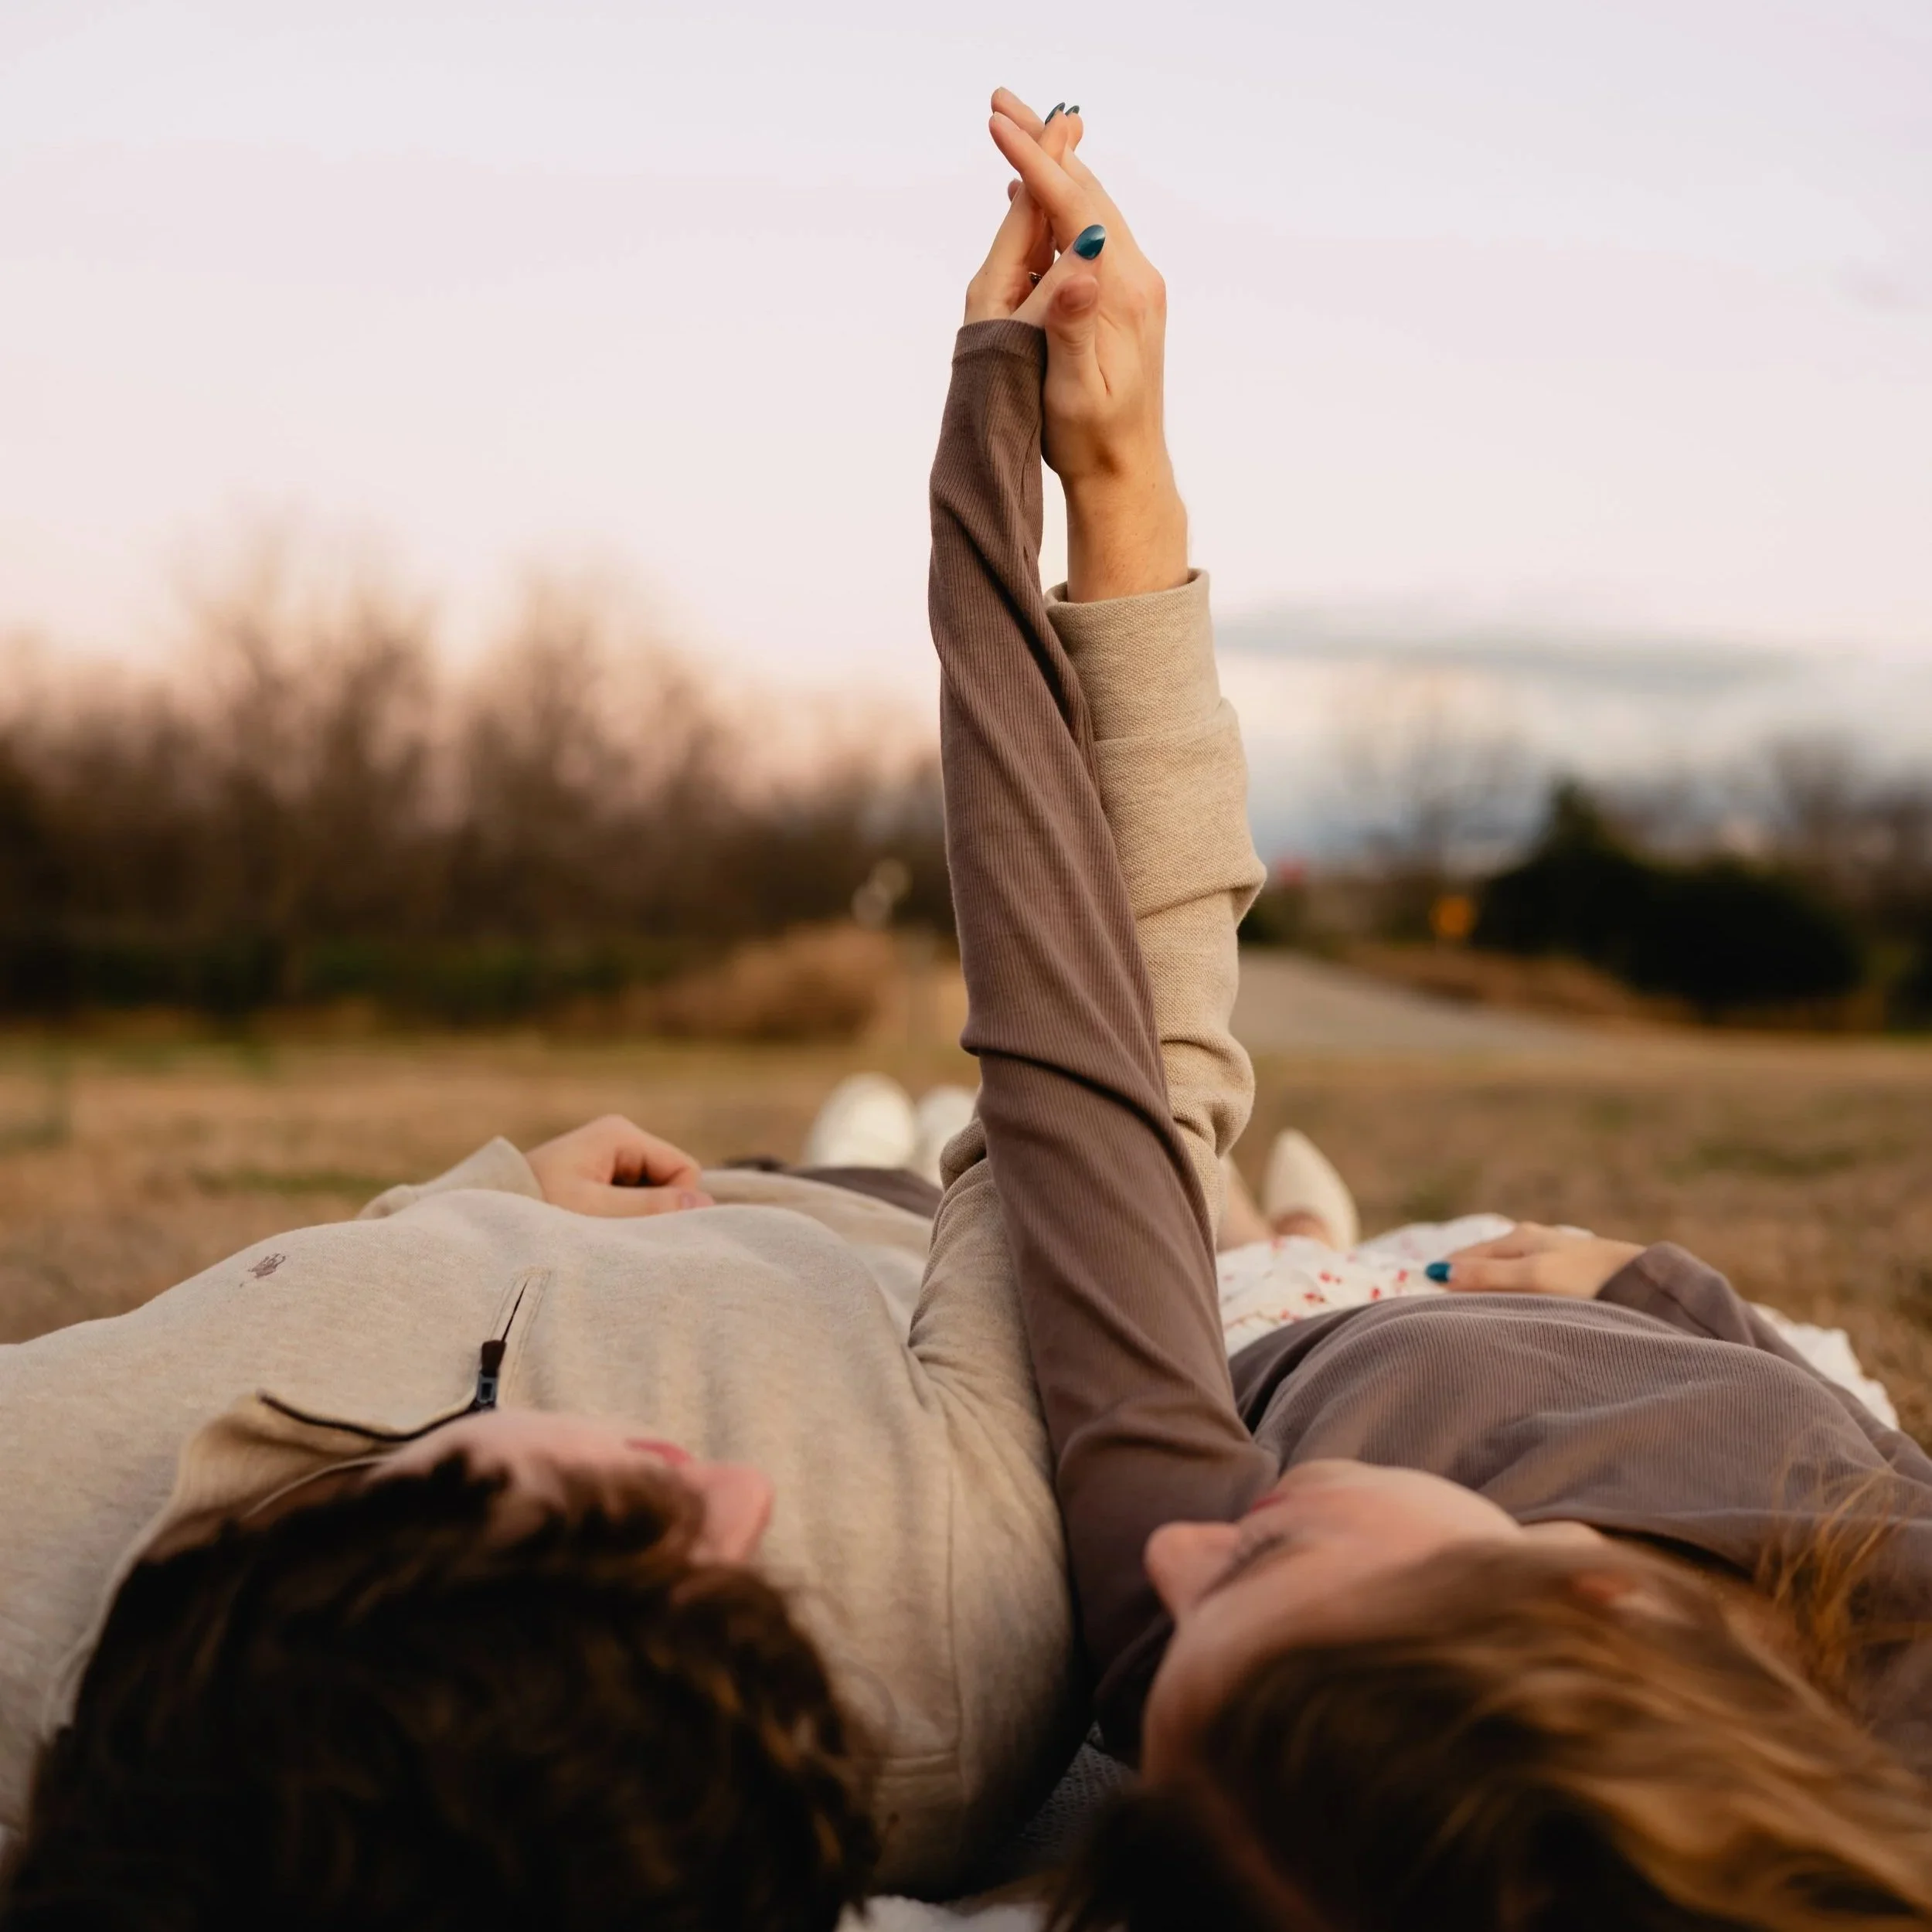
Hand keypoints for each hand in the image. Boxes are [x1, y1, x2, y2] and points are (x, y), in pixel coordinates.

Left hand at [525, 1115, 714, 1218]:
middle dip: (651, 1212)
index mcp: (620, 1134)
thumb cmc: (536, 1210)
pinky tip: (593, 1231)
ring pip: (650, 1194)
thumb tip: (705, 1205)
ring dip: (633, 1219)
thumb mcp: (595, 1213)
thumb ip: (651, 1209)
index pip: (683, 1170)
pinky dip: (618, 1220)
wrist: (485, 1223)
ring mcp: (606, 1156)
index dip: (675, 1205)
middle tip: (616, 1236)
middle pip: (669, 1182)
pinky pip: (629, 1200)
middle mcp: (617, 1138)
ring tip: (598, 1234)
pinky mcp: (595, 1176)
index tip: (642, 1232)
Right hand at [964, 89, 1186, 601]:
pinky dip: (1060, 202)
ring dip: (1051, 166)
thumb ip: (1073, 322)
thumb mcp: (1076, 387)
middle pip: (1086, 190)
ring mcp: (1133, 285)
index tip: (997, 125)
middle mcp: (1135, 278)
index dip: (1035, 161)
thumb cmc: (1092, 439)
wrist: (1125, 470)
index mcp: (1121, 292)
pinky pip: (1089, 232)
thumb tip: (1079, 262)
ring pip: (1089, 206)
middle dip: (1042, 143)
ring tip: (1012, 129)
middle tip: (999, 101)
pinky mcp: (1124, 298)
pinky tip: (1035, 196)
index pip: (1074, 206)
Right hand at [1436, 1222, 1644, 1298]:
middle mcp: (1530, 1243)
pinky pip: (1523, 1288)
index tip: (1422, 1305)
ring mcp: (1549, 1259)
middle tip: (1443, 1318)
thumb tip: (1439, 1273)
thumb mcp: (1533, 1277)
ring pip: (1502, 1277)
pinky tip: (1512, 1318)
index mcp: (1517, 1237)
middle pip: (1482, 1265)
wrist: (1648, 1284)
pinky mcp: (1567, 1278)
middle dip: (1462, 1287)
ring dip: (1486, 1296)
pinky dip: (1509, 1301)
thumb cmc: (1589, 1280)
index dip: (1443, 1278)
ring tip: (1474, 1322)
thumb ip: (1487, 1275)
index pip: (1463, 1257)